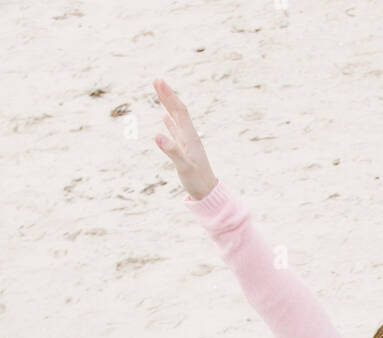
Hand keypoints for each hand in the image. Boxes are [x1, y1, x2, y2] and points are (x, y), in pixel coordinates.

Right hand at [152, 78, 217, 199]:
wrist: (207, 193)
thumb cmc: (197, 181)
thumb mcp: (184, 167)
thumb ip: (171, 151)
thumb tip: (156, 135)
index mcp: (190, 137)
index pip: (179, 111)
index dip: (169, 96)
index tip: (159, 82)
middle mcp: (189, 136)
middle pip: (178, 111)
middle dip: (167, 95)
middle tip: (156, 80)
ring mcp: (187, 143)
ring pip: (176, 119)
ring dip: (168, 105)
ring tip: (160, 92)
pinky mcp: (184, 150)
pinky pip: (175, 131)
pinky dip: (169, 122)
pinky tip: (164, 117)